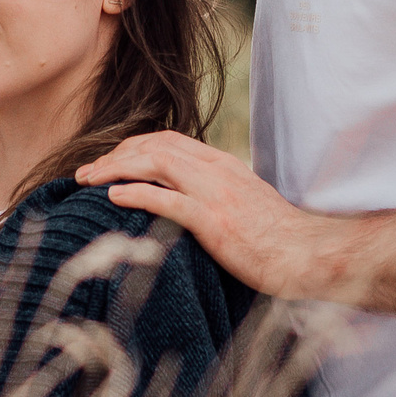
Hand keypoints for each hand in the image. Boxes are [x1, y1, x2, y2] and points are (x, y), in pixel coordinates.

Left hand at [75, 131, 323, 299]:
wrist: (309, 255)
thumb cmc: (277, 238)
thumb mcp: (244, 203)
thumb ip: (215, 193)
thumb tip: (183, 198)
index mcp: (223, 165)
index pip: (167, 141)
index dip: (131, 148)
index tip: (107, 163)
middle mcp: (217, 171)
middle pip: (155, 146)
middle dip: (115, 155)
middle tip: (85, 173)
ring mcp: (217, 194)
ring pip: (157, 164)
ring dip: (117, 169)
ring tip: (90, 181)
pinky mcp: (216, 222)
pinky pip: (169, 200)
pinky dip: (138, 195)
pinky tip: (114, 198)